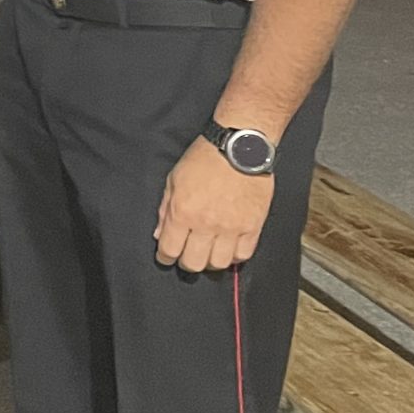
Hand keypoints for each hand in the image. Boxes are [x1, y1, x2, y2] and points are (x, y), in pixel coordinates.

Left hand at [154, 136, 273, 272]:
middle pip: (194, 263)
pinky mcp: (253, 226)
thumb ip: (165, 210)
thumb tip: (160, 234)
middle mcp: (206, 224)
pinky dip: (234, 256)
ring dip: (210, 262)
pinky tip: (228, 248)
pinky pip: (243, 255)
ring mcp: (231, 227)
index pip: (170, 249)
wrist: (239, 148)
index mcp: (183, 212)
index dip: (165, 257)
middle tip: (186, 256)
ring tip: (208, 253)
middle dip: (186, 263)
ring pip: (219, 264)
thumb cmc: (204, 159)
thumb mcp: (174, 180)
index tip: (166, 257)